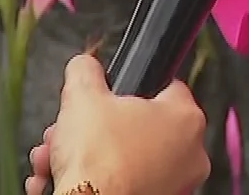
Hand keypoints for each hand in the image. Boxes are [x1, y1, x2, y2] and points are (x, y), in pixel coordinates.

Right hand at [24, 54, 208, 194]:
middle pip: (136, 126)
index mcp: (185, 118)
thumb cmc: (98, 161)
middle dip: (95, 127)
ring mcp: (176, 184)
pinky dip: (96, 179)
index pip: (165, 86)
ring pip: (125, 157)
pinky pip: (124, 183)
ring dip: (89, 154)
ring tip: (58, 157)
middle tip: (71, 129)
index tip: (111, 94)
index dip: (130, 87)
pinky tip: (64, 179)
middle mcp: (190, 154)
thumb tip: (85, 66)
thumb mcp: (82, 96)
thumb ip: (86, 70)